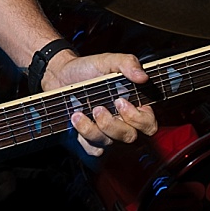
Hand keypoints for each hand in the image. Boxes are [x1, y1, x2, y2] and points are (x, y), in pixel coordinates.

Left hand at [43, 51, 157, 156]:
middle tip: (98, 108)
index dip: (138, 119)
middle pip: (129, 137)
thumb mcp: (109, 61)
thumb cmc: (88, 69)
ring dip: (92, 129)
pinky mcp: (90, 140)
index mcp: (134, 106)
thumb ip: (128, 64)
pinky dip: (83, 135)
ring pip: (109, 143)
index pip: (148, 124)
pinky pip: (93, 149)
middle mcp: (123, 122)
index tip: (121, 101)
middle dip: (112, 124)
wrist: (61, 75)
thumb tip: (142, 77)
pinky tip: (75, 119)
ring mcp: (107, 133)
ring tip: (78, 113)